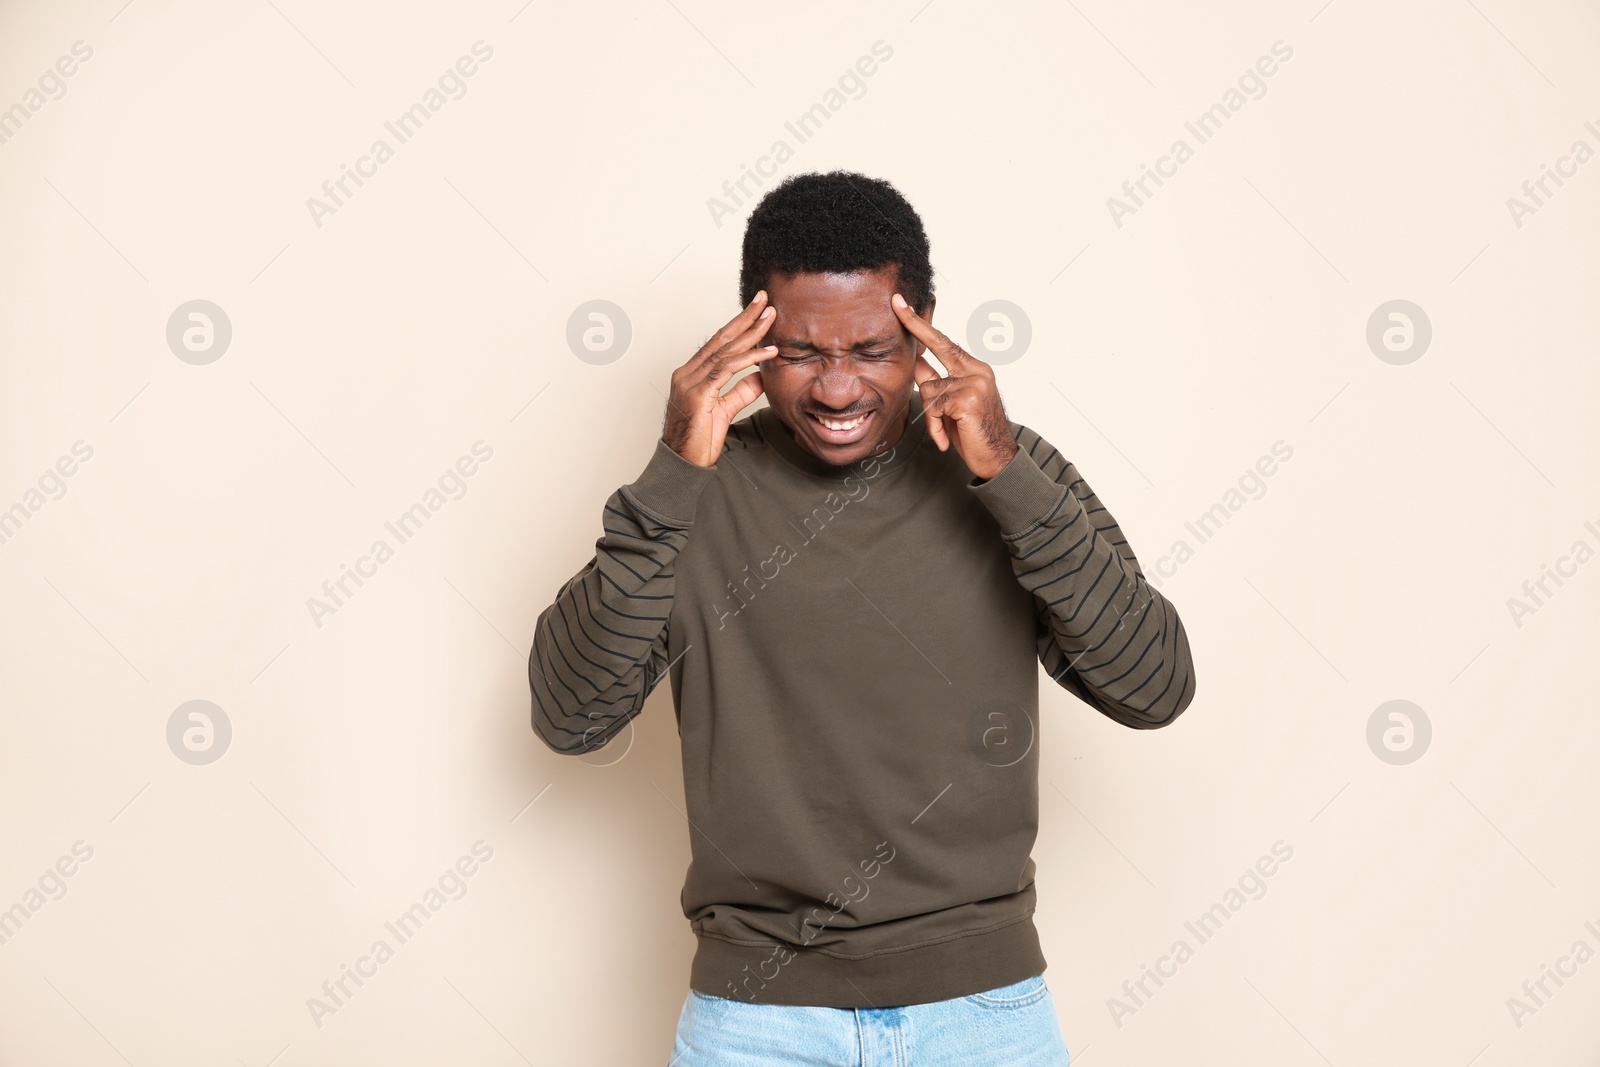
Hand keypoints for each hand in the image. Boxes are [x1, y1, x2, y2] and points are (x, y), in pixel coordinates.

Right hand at [663, 291, 778, 466]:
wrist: (683, 464)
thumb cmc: (698, 441)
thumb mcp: (725, 410)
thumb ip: (741, 391)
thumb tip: (762, 376)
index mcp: (691, 374)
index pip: (718, 343)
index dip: (739, 325)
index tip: (758, 311)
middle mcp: (687, 373)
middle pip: (721, 338)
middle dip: (745, 317)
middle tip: (765, 300)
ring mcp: (690, 381)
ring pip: (725, 350)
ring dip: (751, 332)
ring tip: (771, 318)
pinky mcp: (698, 393)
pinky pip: (727, 369)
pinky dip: (749, 359)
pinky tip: (768, 352)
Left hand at [890, 293, 1017, 480]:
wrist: (997, 459)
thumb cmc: (973, 432)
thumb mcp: (951, 403)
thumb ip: (936, 381)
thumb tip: (916, 362)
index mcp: (974, 368)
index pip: (944, 342)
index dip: (922, 324)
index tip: (904, 305)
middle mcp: (977, 371)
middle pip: (938, 345)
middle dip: (915, 324)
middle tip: (897, 303)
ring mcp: (974, 383)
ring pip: (929, 388)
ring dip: (930, 414)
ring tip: (943, 431)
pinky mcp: (967, 400)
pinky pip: (933, 407)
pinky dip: (934, 426)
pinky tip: (944, 439)